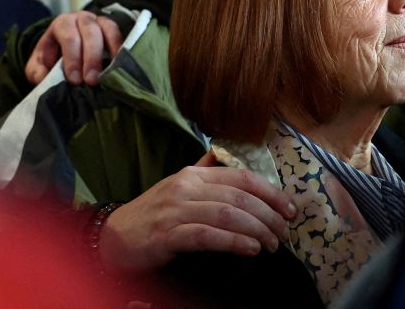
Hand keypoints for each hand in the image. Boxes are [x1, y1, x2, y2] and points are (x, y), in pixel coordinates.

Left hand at [25, 11, 122, 85]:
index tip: (75, 80)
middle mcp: (82, 18)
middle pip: (90, 33)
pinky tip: (122, 66)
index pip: (69, 37)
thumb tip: (45, 77)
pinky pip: (120, 34)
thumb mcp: (39, 64)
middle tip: (92, 81)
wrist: (66, 46)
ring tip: (110, 75)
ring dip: (111, 53)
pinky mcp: (113, 29)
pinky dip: (122, 49)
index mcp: (62, 24)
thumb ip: (37, 71)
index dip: (72, 59)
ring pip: (108, 30)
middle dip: (91, 58)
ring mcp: (100, 21)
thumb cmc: (54, 56)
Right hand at [98, 153, 296, 272]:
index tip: (290, 208)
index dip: (271, 192)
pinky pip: (207, 235)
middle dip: (269, 215)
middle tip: (285, 232)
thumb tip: (226, 154)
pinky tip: (251, 249)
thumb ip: (204, 172)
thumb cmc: (153, 214)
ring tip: (273, 244)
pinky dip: (234, 241)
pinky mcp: (167, 234)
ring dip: (257, 230)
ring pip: (227, 214)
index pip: (242, 176)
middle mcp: (186, 187)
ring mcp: (175, 209)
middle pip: (240, 196)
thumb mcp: (179, 187)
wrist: (113, 237)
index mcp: (194, 174)